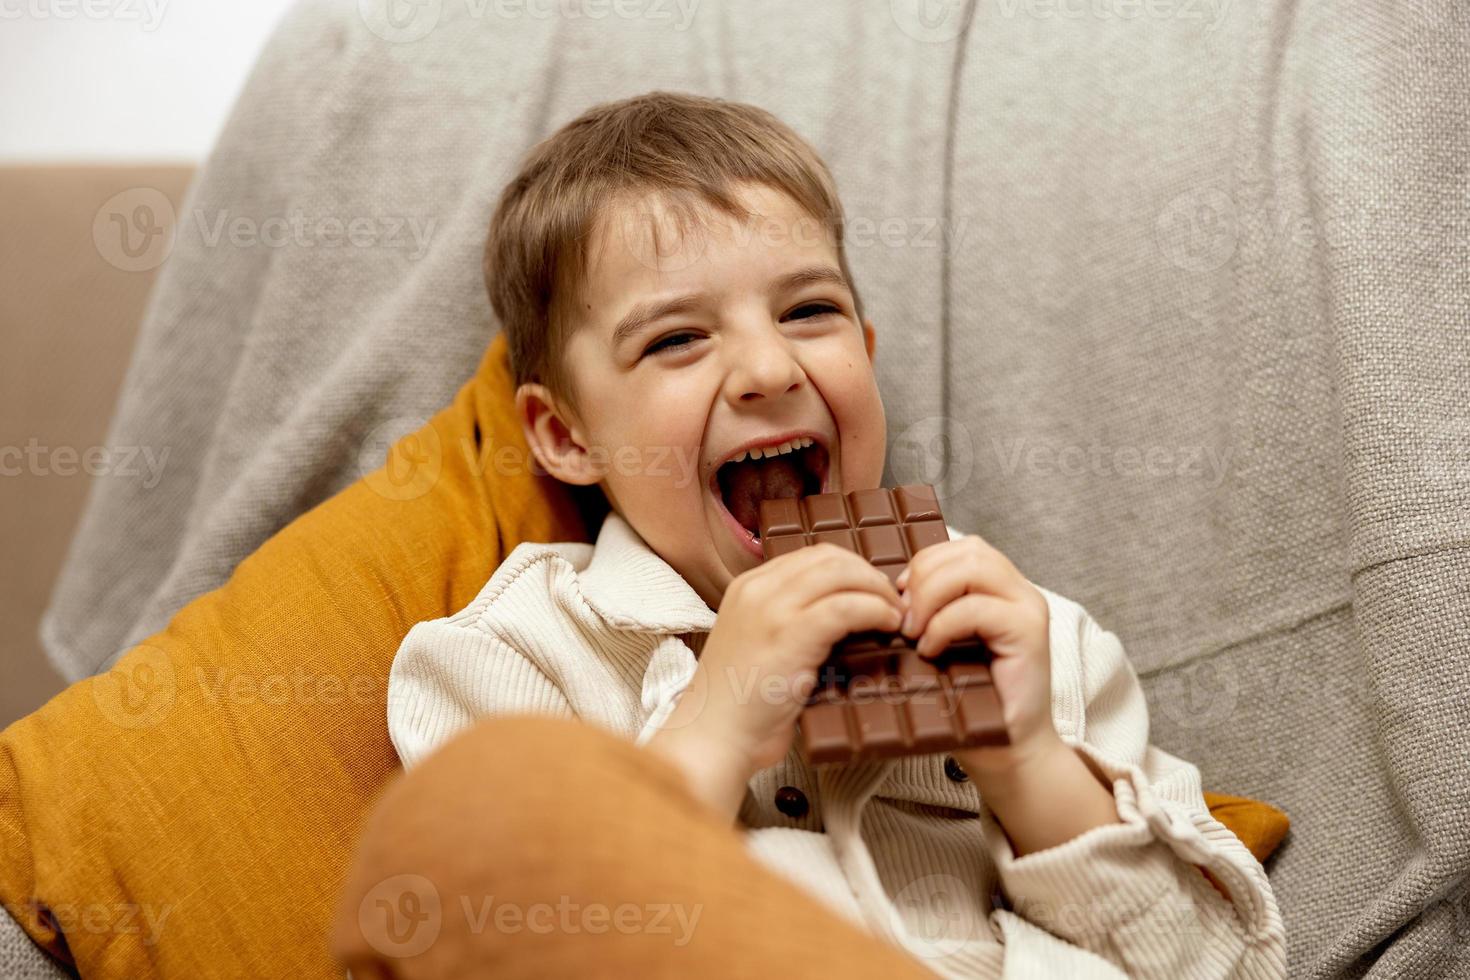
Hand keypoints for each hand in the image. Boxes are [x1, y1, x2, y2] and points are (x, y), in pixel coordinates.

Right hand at [646, 543, 902, 818]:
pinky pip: (846, 607)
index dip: (851, 569)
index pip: (811, 557)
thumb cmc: (741, 706)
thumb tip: (846, 617)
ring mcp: (772, 609)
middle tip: (893, 603)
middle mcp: (758, 589)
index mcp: (748, 588)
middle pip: (830, 557)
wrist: (714, 737)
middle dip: (869, 575)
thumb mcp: (761, 646)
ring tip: (895, 616)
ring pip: (841, 573)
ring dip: (878, 590)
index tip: (873, 592)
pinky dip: (876, 611)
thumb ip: (792, 623)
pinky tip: (887, 626)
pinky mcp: (790, 634)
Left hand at [896, 534, 1056, 770]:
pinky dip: (945, 625)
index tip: (897, 600)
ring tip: (914, 633)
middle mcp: (1018, 591)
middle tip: (902, 620)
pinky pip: (980, 608)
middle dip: (924, 578)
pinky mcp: (1030, 633)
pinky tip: (931, 650)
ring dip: (931, 597)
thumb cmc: (969, 701)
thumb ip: (926, 611)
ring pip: (974, 567)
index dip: (922, 566)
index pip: (959, 549)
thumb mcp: (939, 644)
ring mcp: (1028, 609)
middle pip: (967, 551)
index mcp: (998, 588)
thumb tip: (886, 592)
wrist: (1006, 750)